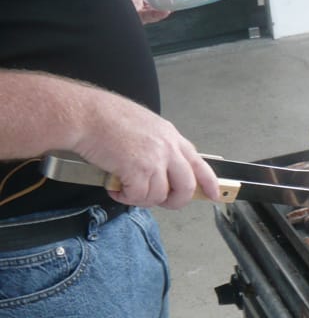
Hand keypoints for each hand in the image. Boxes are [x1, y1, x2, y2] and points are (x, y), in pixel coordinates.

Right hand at [74, 89, 221, 209]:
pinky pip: (139, 197)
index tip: (215, 194)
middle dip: (175, 201)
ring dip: (141, 198)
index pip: (199, 162)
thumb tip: (160, 170)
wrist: (84, 115)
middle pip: (186, 187)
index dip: (209, 182)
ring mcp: (155, 160)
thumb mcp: (143, 125)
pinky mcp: (139, 171)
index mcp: (170, 136)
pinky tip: (115, 187)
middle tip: (160, 202)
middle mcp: (167, 148)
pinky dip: (126, 197)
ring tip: (125, 189)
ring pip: (160, 196)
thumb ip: (157, 146)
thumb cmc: (104, 117)